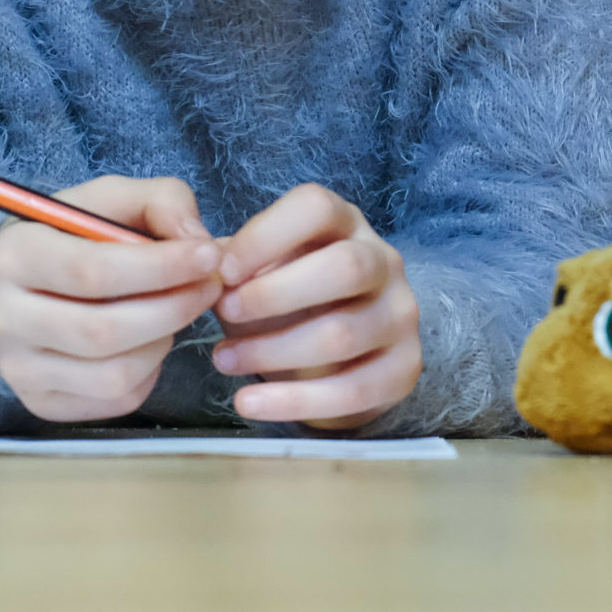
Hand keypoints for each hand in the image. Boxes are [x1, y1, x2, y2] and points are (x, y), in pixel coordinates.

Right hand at [0, 176, 224, 422]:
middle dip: (173, 308)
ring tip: (174, 310)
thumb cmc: (73, 235)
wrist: (23, 281)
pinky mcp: (40, 403)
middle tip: (210, 286)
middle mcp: (2, 319)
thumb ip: (161, 202)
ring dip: (163, 341)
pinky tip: (148, 339)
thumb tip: (199, 245)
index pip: (91, 271)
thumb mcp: (111, 199)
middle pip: (103, 331)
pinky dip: (148, 371)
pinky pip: (115, 400)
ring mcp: (18, 369)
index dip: (160, 267)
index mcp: (12, 256)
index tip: (208, 256)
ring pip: (113, 375)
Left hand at [210, 184, 420, 428]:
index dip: (265, 236)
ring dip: (272, 352)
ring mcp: (401, 315)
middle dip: (275, 294)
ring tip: (222, 360)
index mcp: (346, 223)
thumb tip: (206, 269)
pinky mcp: (405, 368)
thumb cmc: (289, 298)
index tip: (221, 271)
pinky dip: (294, 401)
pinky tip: (250, 403)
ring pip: (342, 334)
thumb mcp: (263, 268)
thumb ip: (236, 261)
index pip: (316, 208)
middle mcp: (384, 261)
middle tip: (225, 314)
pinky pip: (353, 390)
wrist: (338, 356)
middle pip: (344, 267)